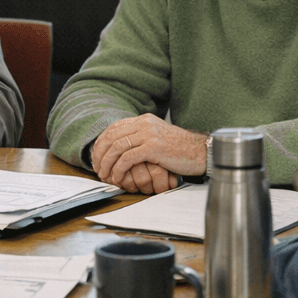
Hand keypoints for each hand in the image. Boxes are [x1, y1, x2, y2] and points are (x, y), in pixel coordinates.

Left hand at [92, 114, 207, 192]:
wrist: (201, 152)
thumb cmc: (180, 149)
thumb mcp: (158, 137)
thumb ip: (141, 137)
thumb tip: (121, 147)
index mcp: (143, 120)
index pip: (114, 128)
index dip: (101, 143)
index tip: (96, 156)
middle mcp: (144, 124)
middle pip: (111, 137)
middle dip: (100, 154)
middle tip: (97, 168)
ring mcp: (148, 135)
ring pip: (117, 148)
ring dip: (107, 163)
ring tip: (105, 175)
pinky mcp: (153, 148)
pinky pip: (127, 158)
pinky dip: (119, 169)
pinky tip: (118, 177)